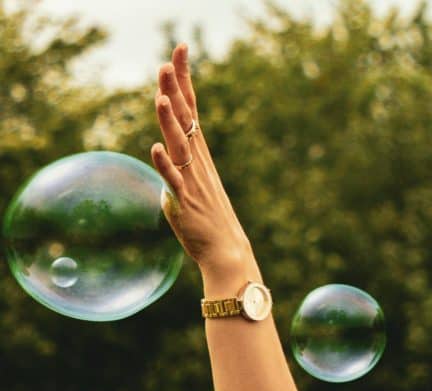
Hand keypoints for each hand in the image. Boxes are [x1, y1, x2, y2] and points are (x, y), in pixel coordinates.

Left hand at [150, 44, 252, 277]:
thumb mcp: (190, 186)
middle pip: (185, 119)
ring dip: (170, 122)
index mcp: (198, 154)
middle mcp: (197, 163)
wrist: (226, 252)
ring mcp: (192, 181)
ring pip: (179, 145)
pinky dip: (165, 165)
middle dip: (176, 90)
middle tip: (168, 62)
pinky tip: (156, 148)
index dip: (184, 79)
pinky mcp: (185, 203)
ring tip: (162, 98)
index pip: (191, 109)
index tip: (180, 49)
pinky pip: (174, 180)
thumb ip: (175, 169)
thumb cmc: (208, 221)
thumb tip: (164, 160)